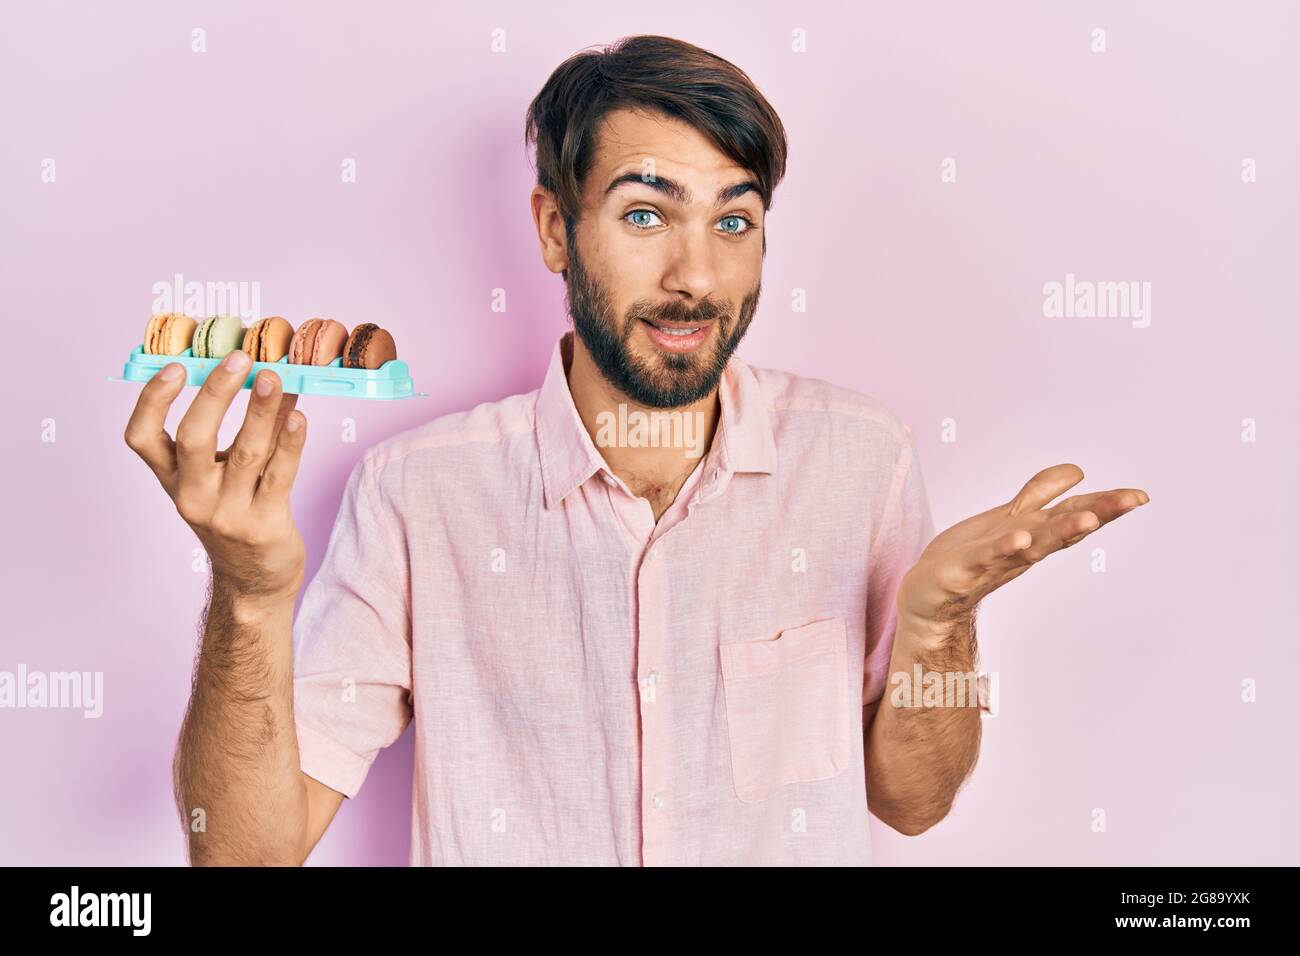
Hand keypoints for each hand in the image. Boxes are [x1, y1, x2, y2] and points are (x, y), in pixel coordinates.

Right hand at [124, 350, 308, 605]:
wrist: (254, 580)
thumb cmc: (237, 514)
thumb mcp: (223, 475)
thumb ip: (243, 428)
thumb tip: (269, 373)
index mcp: (172, 479)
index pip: (142, 438)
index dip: (152, 400)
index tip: (175, 367)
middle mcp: (193, 495)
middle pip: (194, 438)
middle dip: (216, 394)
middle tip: (239, 359)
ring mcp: (227, 512)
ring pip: (245, 453)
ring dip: (261, 411)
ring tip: (275, 377)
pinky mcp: (264, 524)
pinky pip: (280, 475)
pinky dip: (290, 443)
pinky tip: (299, 417)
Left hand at [897, 464, 1148, 633]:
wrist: (927, 599)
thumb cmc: (971, 560)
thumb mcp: (1008, 521)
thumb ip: (1039, 496)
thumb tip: (1078, 471)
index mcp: (1033, 535)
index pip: (1073, 515)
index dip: (1105, 505)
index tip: (1140, 496)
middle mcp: (1021, 549)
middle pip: (1062, 529)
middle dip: (1096, 514)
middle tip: (1130, 502)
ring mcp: (993, 561)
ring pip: (1032, 544)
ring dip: (1059, 531)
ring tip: (1086, 518)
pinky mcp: (961, 570)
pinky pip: (984, 557)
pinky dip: (1003, 548)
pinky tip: (1019, 538)